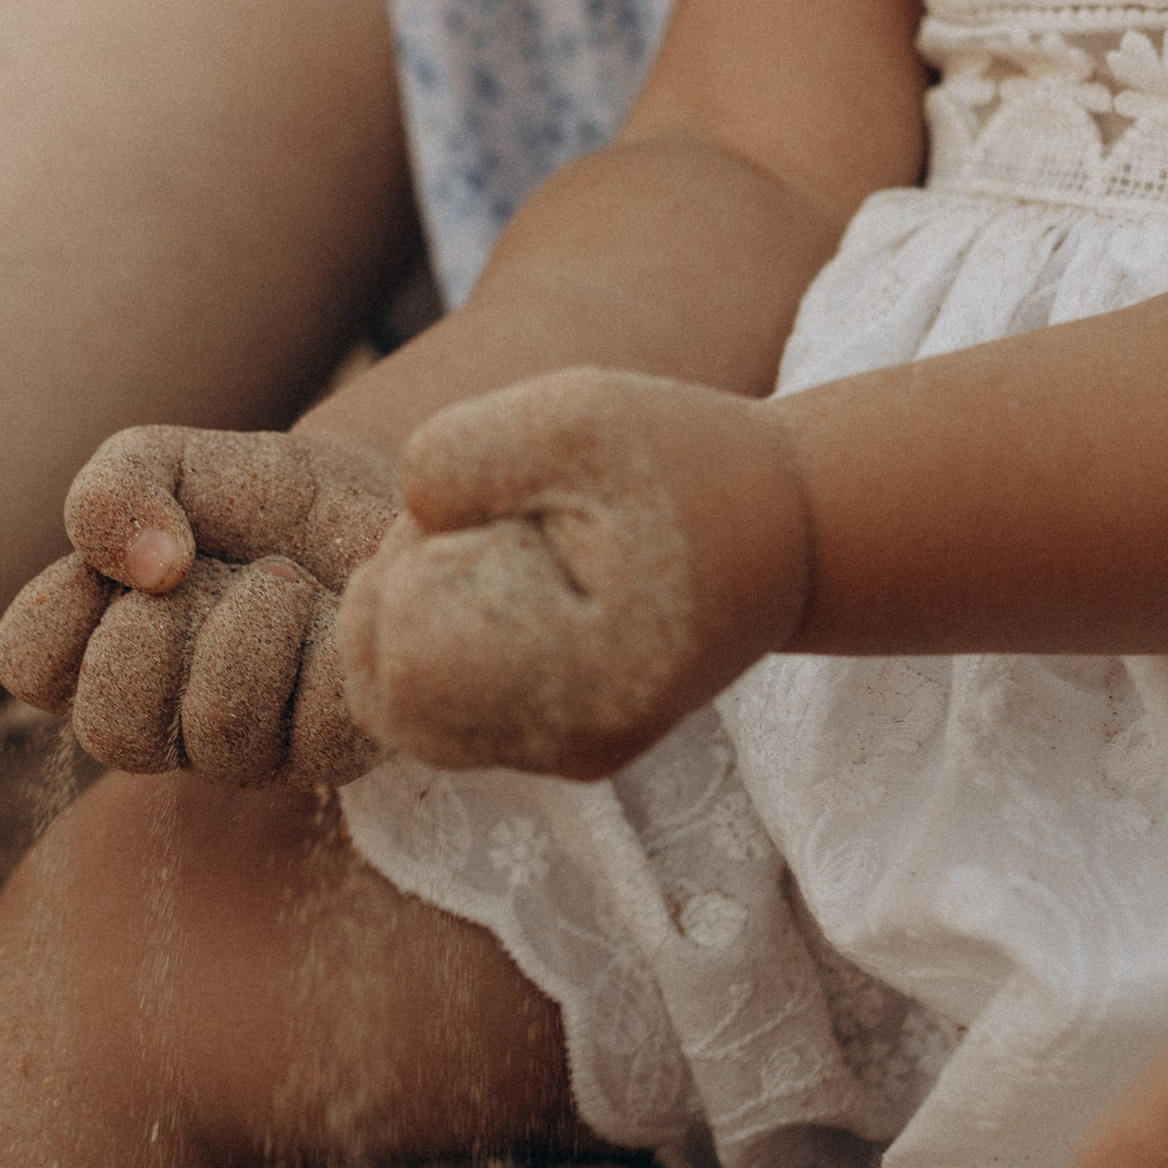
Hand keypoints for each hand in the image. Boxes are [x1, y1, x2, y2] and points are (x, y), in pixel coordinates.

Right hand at [0, 424, 398, 786]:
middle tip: (206, 569)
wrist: (373, 492)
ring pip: (220, 732)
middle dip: (157, 629)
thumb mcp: (163, 461)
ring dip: (252, 622)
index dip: (69, 594)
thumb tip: (150, 569)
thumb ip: (112, 494)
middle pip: (112, 732)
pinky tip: (334, 609)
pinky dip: (325, 644)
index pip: (27, 663)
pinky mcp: (334, 750)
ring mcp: (247, 751)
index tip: (136, 547)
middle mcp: (162, 721)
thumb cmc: (250, 493)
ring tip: (285, 576)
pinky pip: (317, 730)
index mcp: (96, 654)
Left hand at [339, 367, 810, 779]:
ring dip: (409, 621)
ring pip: (397, 709)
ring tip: (493, 553)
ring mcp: (558, 756)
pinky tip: (504, 590)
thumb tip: (402, 513)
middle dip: (392, 599)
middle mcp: (571, 741)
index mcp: (592, 672)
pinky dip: (439, 646)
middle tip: (472, 529)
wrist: (784, 531)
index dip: (405, 573)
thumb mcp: (583, 411)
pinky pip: (436, 713)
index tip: (474, 515)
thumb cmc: (686, 463)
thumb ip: (468, 450)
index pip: (406, 661)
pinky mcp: (548, 748)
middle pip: (383, 696)